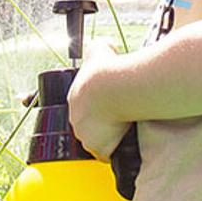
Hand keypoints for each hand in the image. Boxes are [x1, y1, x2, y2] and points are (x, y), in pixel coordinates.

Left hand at [67, 41, 129, 161]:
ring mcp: (86, 135)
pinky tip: (127, 142)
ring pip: (96, 142)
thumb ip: (97, 48)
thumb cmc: (109, 69)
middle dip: (101, 125)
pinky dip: (117, 150)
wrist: (117, 87)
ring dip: (108, 139)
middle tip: (119, 120)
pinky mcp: (98, 148)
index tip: (108, 108)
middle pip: (88, 127)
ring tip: (125, 131)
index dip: (97, 110)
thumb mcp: (99, 49)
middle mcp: (75, 118)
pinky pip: (108, 154)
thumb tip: (103, 46)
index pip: (83, 109)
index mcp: (74, 98)